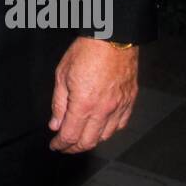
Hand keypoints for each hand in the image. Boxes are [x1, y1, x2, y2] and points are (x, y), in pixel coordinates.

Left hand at [49, 38, 138, 152]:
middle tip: (65, 146)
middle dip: (73, 148)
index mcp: (84, 104)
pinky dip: (109, 131)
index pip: (70, 135)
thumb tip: (55, 124)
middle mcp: (103, 110)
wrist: (113, 38)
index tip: (55, 145)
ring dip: (91, 141)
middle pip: (88, 141)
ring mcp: (119, 107)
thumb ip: (59, 103)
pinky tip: (101, 128)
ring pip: (105, 136)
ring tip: (80, 138)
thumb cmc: (87, 51)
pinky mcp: (129, 101)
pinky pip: (120, 125)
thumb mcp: (62, 74)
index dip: (61, 144)